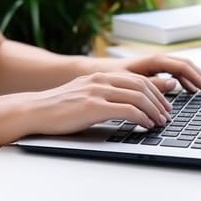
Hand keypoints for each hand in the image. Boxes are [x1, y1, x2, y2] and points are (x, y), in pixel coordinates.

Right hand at [24, 72, 171, 135]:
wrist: (34, 111)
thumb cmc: (58, 108)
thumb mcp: (84, 95)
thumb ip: (104, 95)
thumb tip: (124, 105)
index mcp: (100, 76)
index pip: (137, 79)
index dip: (154, 91)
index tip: (162, 104)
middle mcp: (100, 79)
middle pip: (141, 86)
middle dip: (158, 101)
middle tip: (166, 114)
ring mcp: (97, 91)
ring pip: (137, 96)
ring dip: (153, 110)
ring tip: (160, 122)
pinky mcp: (93, 106)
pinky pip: (126, 110)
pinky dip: (141, 117)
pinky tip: (146, 125)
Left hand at [112, 55, 200, 92]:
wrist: (95, 72)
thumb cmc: (110, 76)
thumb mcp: (130, 82)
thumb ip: (152, 84)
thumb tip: (173, 84)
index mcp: (153, 60)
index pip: (182, 66)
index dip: (196, 77)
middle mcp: (156, 60)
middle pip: (185, 65)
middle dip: (198, 76)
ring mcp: (154, 65)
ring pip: (180, 69)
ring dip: (192, 79)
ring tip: (200, 91)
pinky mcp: (151, 71)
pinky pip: (172, 73)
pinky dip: (182, 81)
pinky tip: (186, 90)